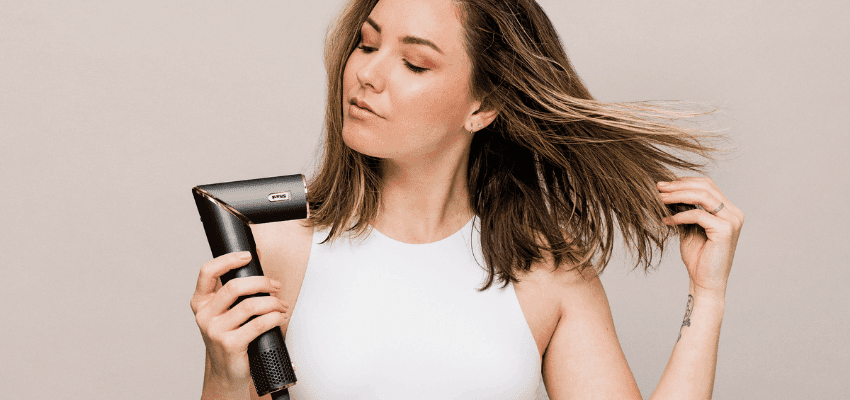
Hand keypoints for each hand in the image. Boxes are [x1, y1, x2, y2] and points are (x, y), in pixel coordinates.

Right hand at [189, 251, 289, 388]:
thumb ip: (238, 287)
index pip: (207, 272)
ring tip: (281, 305)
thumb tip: (256, 256)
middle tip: (276, 286)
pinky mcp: (230, 344)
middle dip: (262, 282)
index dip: (228, 260)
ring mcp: (215, 331)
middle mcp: (204, 315)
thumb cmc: (230, 336)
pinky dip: (274, 317)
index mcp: (201, 302)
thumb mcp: (227, 311)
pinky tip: (279, 317)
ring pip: (250, 305)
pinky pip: (258, 324)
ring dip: (272, 302)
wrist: (226, 371)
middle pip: (234, 286)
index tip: (247, 256)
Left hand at [657, 177, 743, 296]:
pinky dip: (679, 215)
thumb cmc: (698, 258)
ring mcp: (732, 220)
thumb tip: (667, 192)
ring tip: (659, 198)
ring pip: (702, 196)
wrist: (705, 282)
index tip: (663, 185)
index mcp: (728, 210)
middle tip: (658, 187)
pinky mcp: (725, 230)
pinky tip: (666, 220)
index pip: (707, 185)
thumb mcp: (689, 228)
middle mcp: (734, 213)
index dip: (684, 181)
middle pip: (705, 186)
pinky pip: (698, 215)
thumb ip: (685, 211)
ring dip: (677, 195)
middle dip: (678, 185)